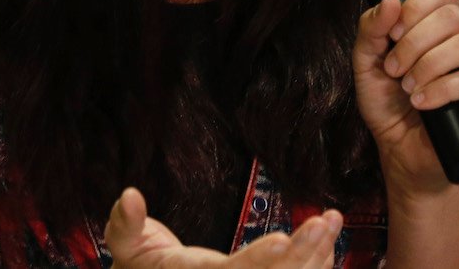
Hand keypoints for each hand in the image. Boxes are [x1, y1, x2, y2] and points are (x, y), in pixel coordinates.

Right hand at [104, 186, 342, 268]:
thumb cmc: (141, 267)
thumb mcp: (125, 246)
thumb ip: (126, 224)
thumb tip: (129, 196)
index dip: (257, 260)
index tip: (283, 239)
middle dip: (303, 254)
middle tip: (324, 221)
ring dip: (317, 256)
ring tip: (333, 221)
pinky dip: (315, 265)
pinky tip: (329, 241)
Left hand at [352, 0, 458, 191]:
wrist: (401, 152)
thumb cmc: (388, 104)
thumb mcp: (367, 63)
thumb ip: (372, 29)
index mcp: (443, 23)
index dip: (415, 6)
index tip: (391, 35)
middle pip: (453, 16)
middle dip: (414, 42)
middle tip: (394, 69)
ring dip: (429, 65)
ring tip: (409, 88)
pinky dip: (444, 89)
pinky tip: (423, 102)